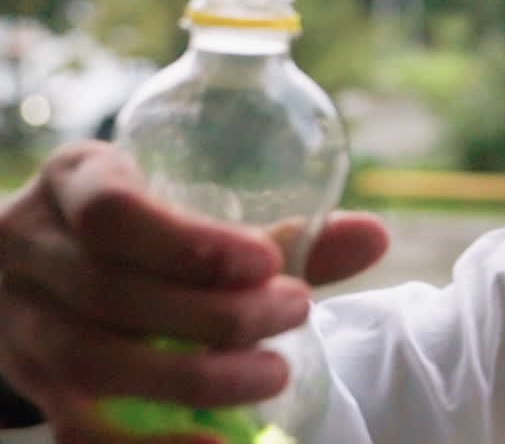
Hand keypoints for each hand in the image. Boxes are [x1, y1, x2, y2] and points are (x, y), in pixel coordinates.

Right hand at [0, 140, 388, 442]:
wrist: (46, 267)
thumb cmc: (144, 228)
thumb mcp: (192, 207)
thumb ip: (281, 231)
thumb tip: (374, 237)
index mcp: (75, 181)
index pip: (112, 212)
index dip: (190, 244)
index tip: (266, 262)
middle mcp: (33, 251)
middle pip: (112, 293)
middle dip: (215, 314)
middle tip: (296, 311)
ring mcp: (22, 324)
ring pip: (92, 364)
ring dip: (193, 378)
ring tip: (273, 374)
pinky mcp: (33, 386)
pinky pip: (80, 429)